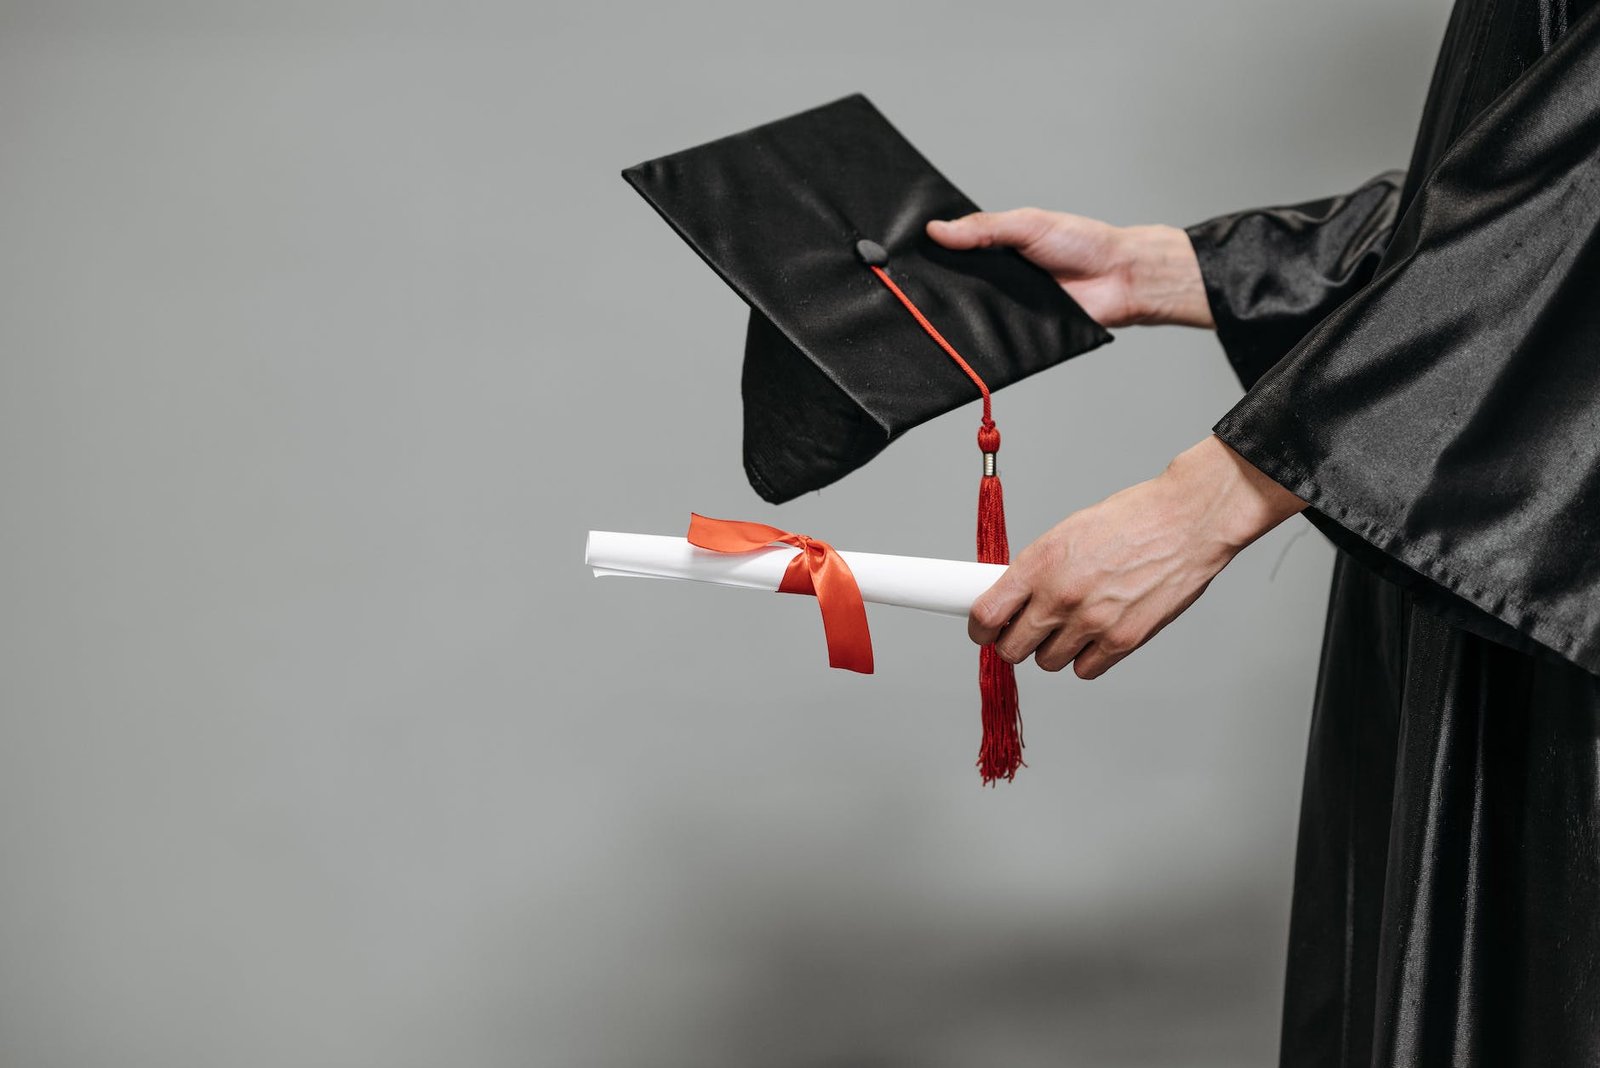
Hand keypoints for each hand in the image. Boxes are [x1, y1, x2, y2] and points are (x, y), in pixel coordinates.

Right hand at [927, 210, 1213, 329]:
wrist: (1119, 278)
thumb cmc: (1082, 243)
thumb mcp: (1027, 224)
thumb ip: (983, 228)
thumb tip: (936, 229)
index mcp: (996, 248)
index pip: (953, 253)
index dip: (930, 255)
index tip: (898, 257)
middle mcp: (997, 279)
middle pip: (956, 286)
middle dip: (935, 288)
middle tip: (905, 290)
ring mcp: (1006, 307)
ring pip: (969, 313)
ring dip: (954, 315)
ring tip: (924, 314)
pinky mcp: (1018, 333)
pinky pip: (993, 338)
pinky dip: (978, 338)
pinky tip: (959, 336)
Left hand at [968, 436, 1304, 678]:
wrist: (1186, 522)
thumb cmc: (1131, 520)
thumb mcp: (1067, 533)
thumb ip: (1035, 569)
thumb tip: (1010, 598)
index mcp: (1040, 563)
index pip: (986, 616)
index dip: (980, 630)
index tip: (983, 630)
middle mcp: (1061, 596)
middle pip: (1011, 649)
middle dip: (1014, 643)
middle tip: (1026, 630)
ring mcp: (1092, 622)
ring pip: (1047, 663)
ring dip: (1053, 650)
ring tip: (1072, 625)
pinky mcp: (1123, 641)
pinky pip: (1085, 670)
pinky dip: (1086, 658)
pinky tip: (1096, 634)